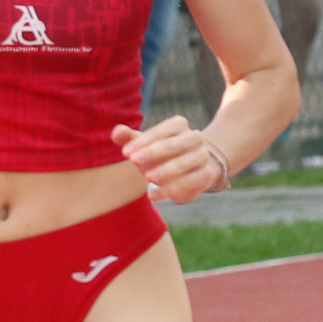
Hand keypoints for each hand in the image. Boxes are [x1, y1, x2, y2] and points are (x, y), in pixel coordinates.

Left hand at [114, 118, 230, 203]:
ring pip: (185, 163)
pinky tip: (153, 196)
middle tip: (133, 161)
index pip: (161, 130)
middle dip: (153, 152)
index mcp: (178, 125)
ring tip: (147, 178)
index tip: (125, 152)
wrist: (194, 167)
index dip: (143, 141)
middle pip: (174, 144)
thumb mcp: (145, 144)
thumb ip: (130, 138)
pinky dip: (172, 190)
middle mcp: (194, 138)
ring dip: (166, 171)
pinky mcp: (206, 175)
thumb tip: (116, 131)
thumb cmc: (161, 153)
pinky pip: (191, 182)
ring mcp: (202, 156)